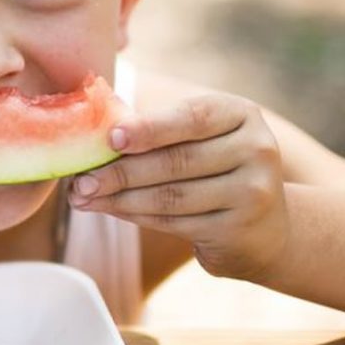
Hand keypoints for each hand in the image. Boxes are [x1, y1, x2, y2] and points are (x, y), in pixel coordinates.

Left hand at [68, 94, 288, 280]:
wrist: (264, 226)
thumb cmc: (211, 166)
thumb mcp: (198, 137)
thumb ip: (156, 129)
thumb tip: (91, 134)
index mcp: (241, 114)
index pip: (192, 118)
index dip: (149, 129)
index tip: (110, 139)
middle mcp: (257, 150)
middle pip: (176, 161)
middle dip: (120, 172)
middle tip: (79, 180)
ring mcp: (253, 192)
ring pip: (171, 196)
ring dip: (119, 198)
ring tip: (83, 197)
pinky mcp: (239, 230)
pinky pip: (174, 222)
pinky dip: (134, 215)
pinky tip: (108, 209)